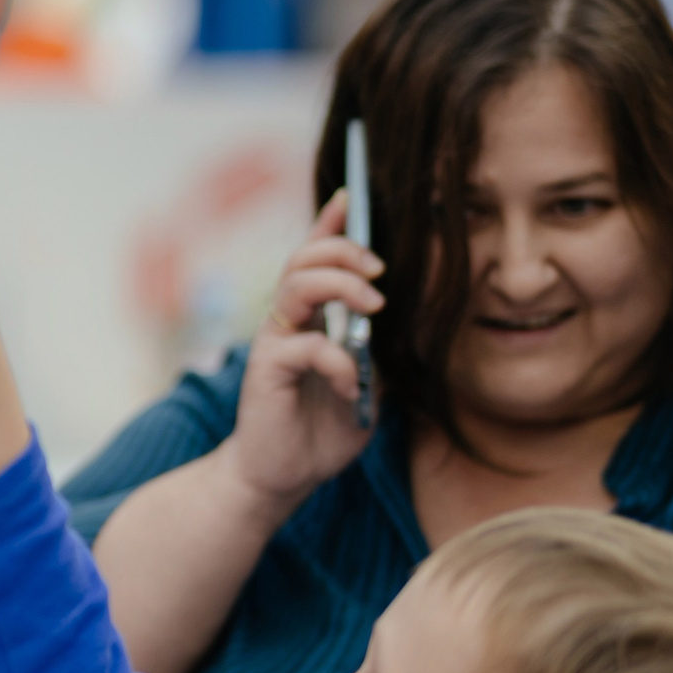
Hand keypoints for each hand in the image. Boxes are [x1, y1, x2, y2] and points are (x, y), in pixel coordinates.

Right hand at [220, 190, 383, 509]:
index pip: (314, 259)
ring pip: (299, 285)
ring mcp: (274, 343)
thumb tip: (405, 326)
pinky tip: (351, 386)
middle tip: (378, 270)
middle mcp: (287, 322)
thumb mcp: (366, 385)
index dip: (329, 225)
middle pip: (305, 258)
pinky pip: (308, 346)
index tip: (351, 196)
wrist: (282, 476)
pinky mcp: (267, 370)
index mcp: (309, 319)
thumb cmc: (321, 430)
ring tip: (373, 309)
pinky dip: (339, 361)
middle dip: (344, 250)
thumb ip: (376, 353)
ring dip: (342, 286)